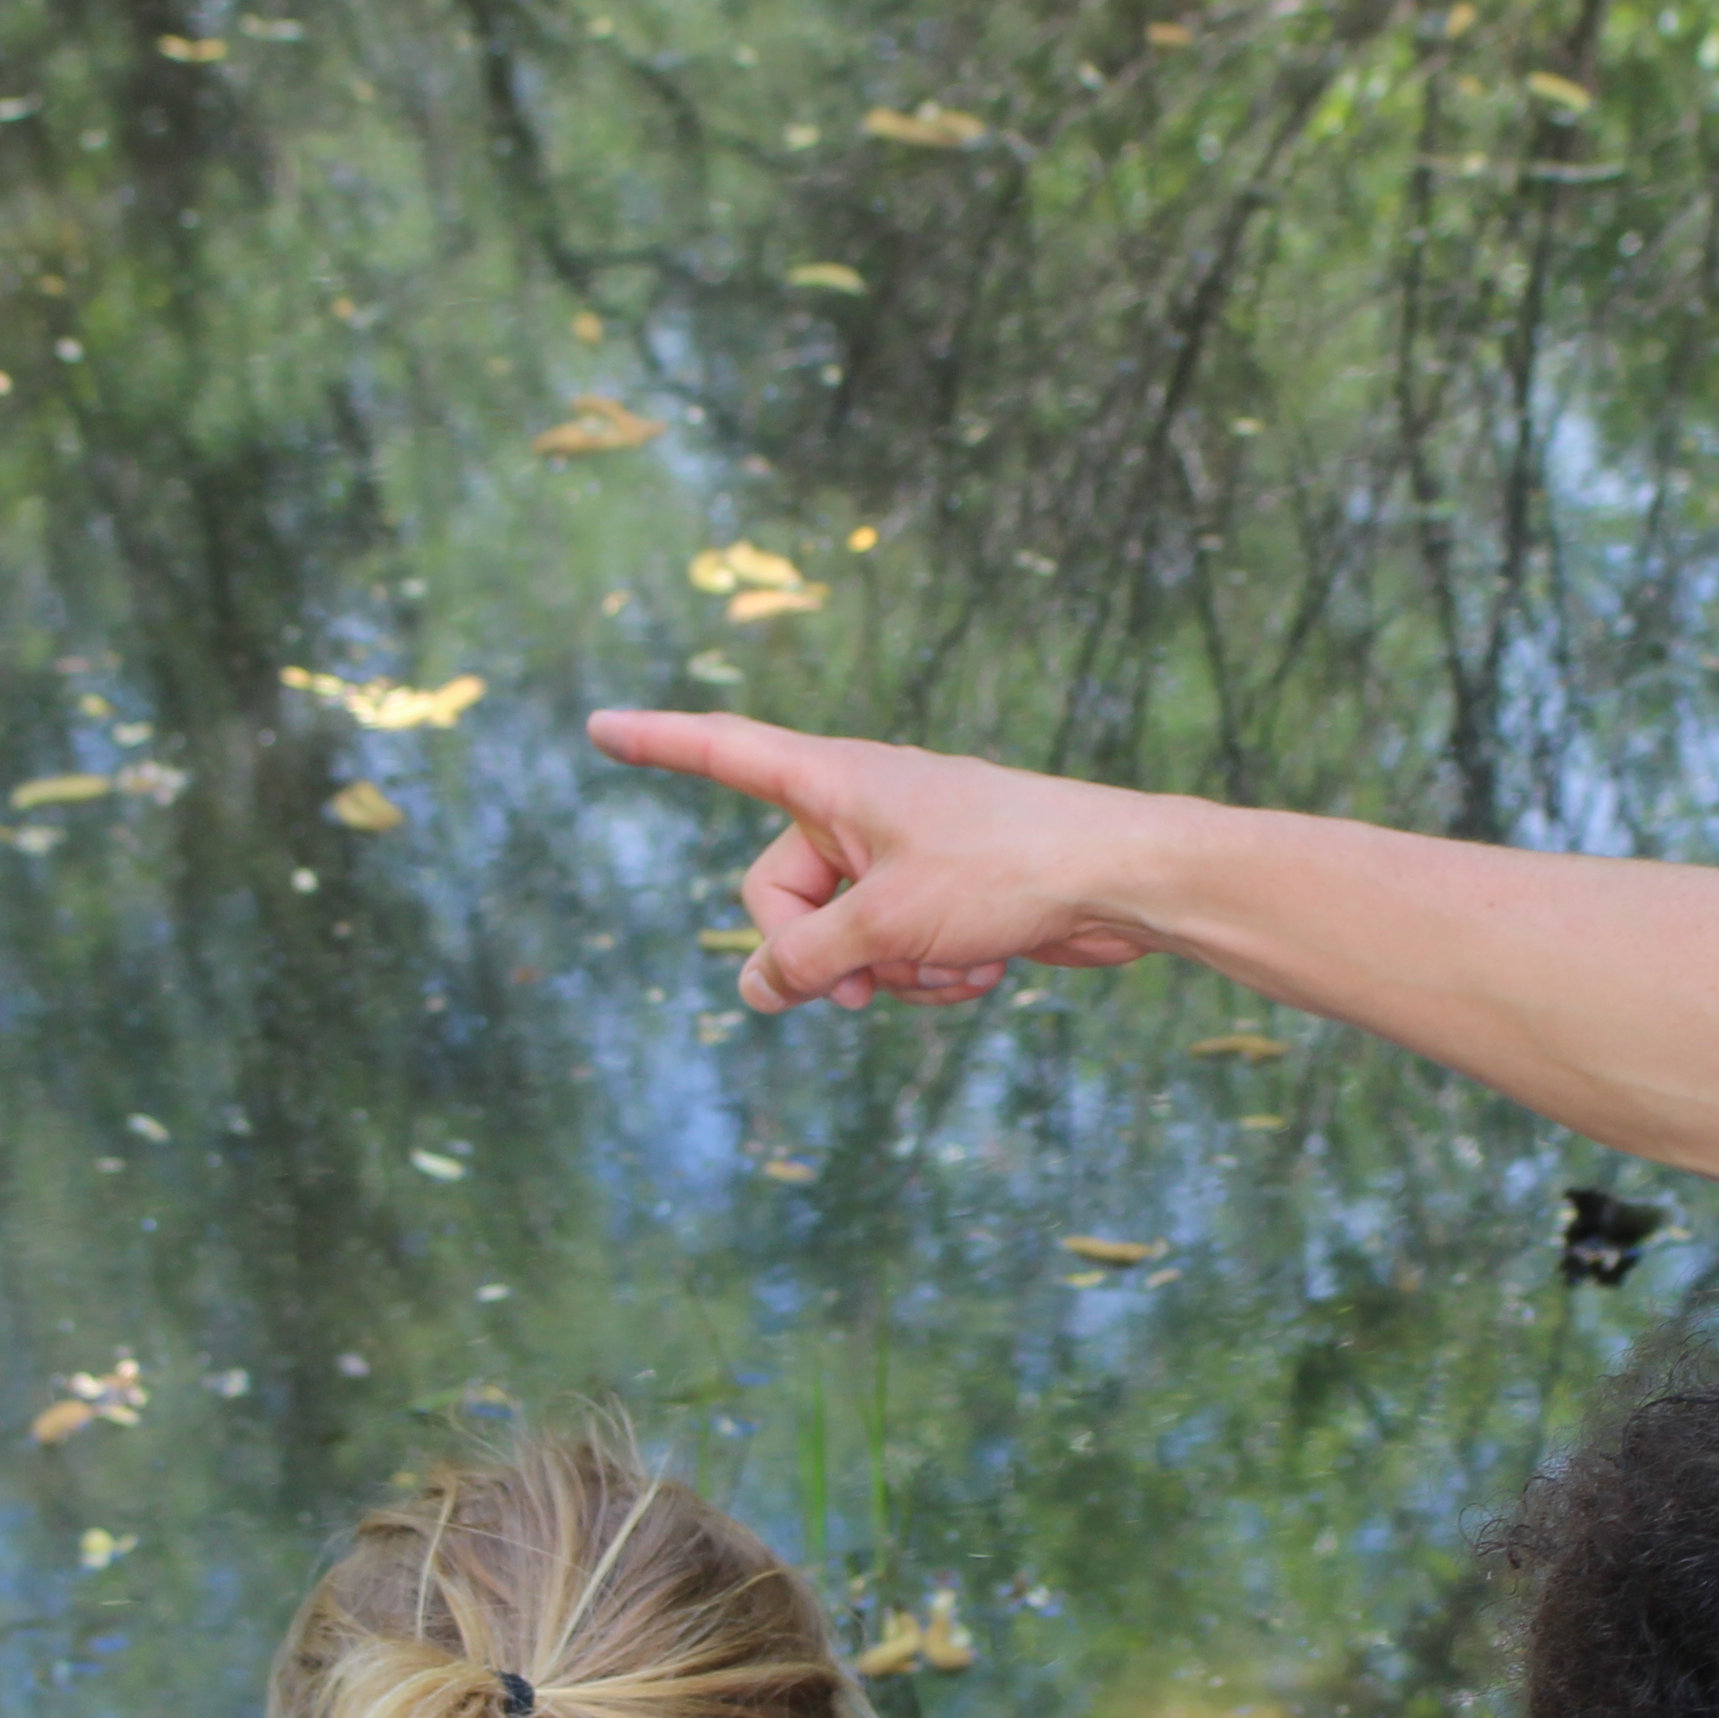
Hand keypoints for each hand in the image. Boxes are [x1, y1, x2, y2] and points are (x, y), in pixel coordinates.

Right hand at [586, 711, 1177, 1012]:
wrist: (1119, 880)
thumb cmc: (1004, 871)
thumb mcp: (883, 925)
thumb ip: (804, 959)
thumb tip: (756, 991)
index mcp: (833, 782)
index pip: (724, 752)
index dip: (659, 744)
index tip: (599, 726)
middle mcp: (861, 810)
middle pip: (781, 896)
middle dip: (816, 956)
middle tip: (857, 989)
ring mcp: (904, 855)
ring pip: (845, 938)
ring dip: (885, 975)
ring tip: (945, 971)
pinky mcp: (946, 898)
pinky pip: (899, 953)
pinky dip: (930, 976)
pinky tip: (981, 976)